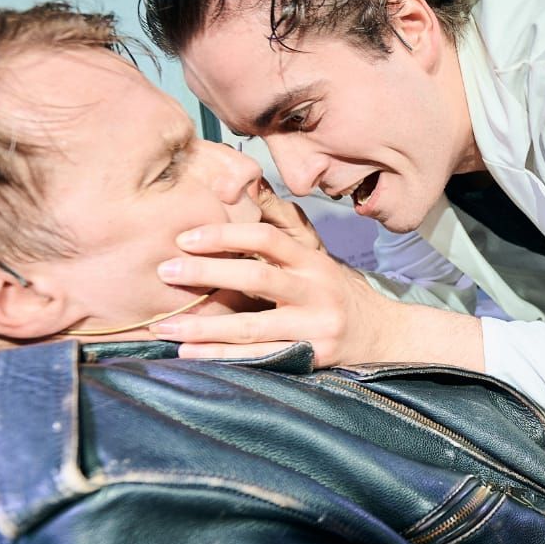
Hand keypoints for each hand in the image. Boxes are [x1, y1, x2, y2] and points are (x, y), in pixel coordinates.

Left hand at [151, 184, 395, 362]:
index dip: (224, 235)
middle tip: (163, 271)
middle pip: (257, 278)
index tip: (184, 238)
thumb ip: (280, 228)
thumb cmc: (335, 292)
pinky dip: (221, 356)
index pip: (267, 238)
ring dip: (204, 326)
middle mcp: (316, 291)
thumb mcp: (315, 257)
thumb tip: (244, 185)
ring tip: (165, 326)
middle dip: (206, 273)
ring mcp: (315, 327)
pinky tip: (190, 353)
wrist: (381, 335)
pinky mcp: (311, 357)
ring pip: (252, 326)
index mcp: (313, 261)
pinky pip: (259, 358)